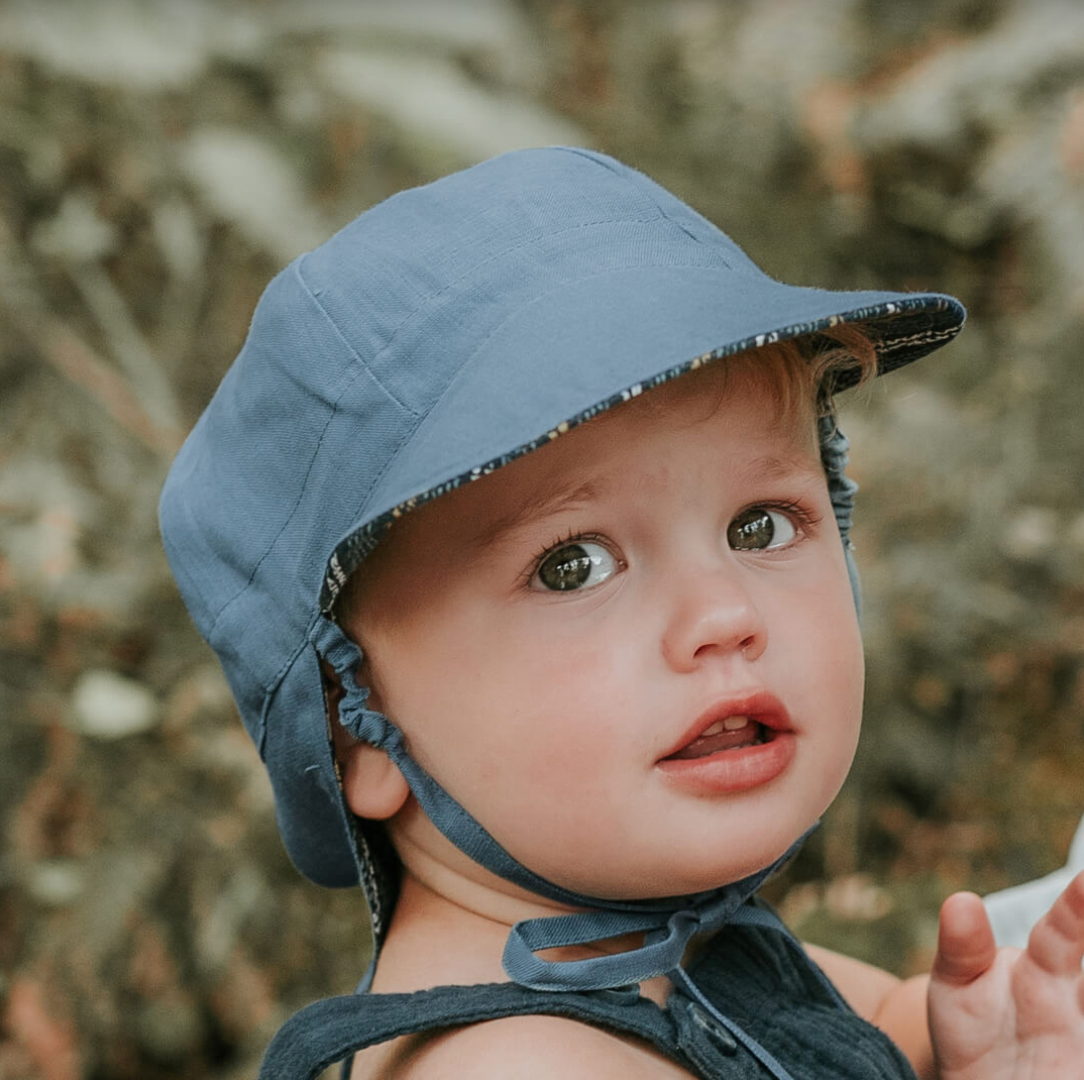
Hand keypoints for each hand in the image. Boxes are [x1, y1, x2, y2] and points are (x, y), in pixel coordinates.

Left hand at [928, 869, 1083, 1077]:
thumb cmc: (972, 1026)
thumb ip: (962, 947)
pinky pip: (1083, 1056)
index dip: (1078, 905)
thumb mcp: (956, 984)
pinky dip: (1080, 1050)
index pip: (1063, 930)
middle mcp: (1073, 998)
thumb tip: (961, 899)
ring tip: (1083, 994)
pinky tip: (1076, 1049)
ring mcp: (1081, 1037)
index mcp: (1043, 967)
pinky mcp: (1080, 1068)